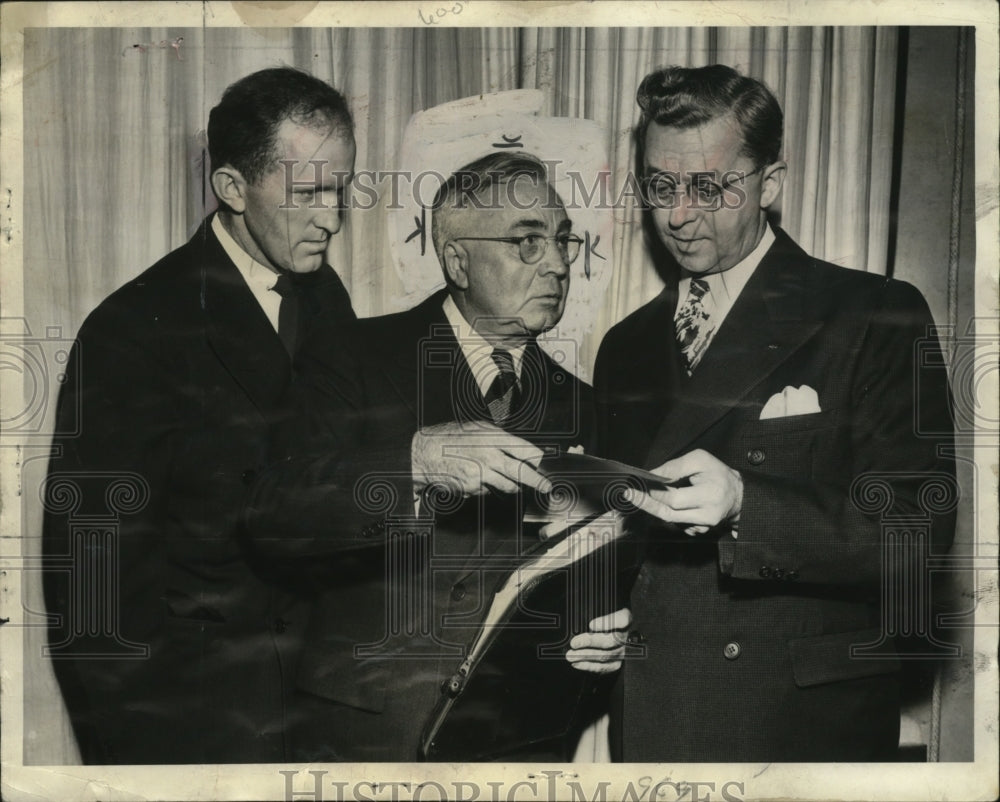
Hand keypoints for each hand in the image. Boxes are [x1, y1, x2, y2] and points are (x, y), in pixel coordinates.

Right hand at [411, 421, 552, 496]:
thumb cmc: (449, 437)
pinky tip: (474, 475)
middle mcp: (488, 457)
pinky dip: (486, 485)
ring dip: (512, 484)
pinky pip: (488, 490)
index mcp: (491, 438)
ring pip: (508, 486)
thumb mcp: (477, 428)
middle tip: (546, 486)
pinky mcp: (472, 488)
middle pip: (521, 472)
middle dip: (537, 481)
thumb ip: (499, 438)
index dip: (537, 457)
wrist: (424, 453)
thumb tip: (520, 450)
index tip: (542, 461)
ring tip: (502, 475)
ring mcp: (480, 475)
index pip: (523, 449)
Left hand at [566, 608, 631, 672]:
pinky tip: (577, 663)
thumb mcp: (605, 610)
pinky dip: (588, 666)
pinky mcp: (618, 664)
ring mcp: (623, 652)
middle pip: (612, 640)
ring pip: (606, 655)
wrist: (615, 632)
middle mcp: (628, 636)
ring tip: (571, 655)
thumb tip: (581, 621)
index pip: (623, 619)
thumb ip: (596, 613)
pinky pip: (604, 667)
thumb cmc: (606, 620)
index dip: (607, 623)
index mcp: (626, 619)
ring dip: (585, 656)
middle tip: (575, 643)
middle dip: (590, 642)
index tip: (591, 624)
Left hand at [626, 449, 742, 532]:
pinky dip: (668, 513)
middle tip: (631, 493)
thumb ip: (675, 467)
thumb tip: (652, 475)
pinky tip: (665, 503)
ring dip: (655, 507)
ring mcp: (704, 526)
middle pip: (669, 513)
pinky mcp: (700, 531)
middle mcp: (708, 514)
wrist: (737, 495)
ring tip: (644, 495)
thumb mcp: (700, 460)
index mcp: (711, 494)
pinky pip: (677, 524)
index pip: (675, 499)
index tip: (636, 486)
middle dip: (648, 502)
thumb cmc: (717, 473)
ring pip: (670, 520)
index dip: (654, 493)